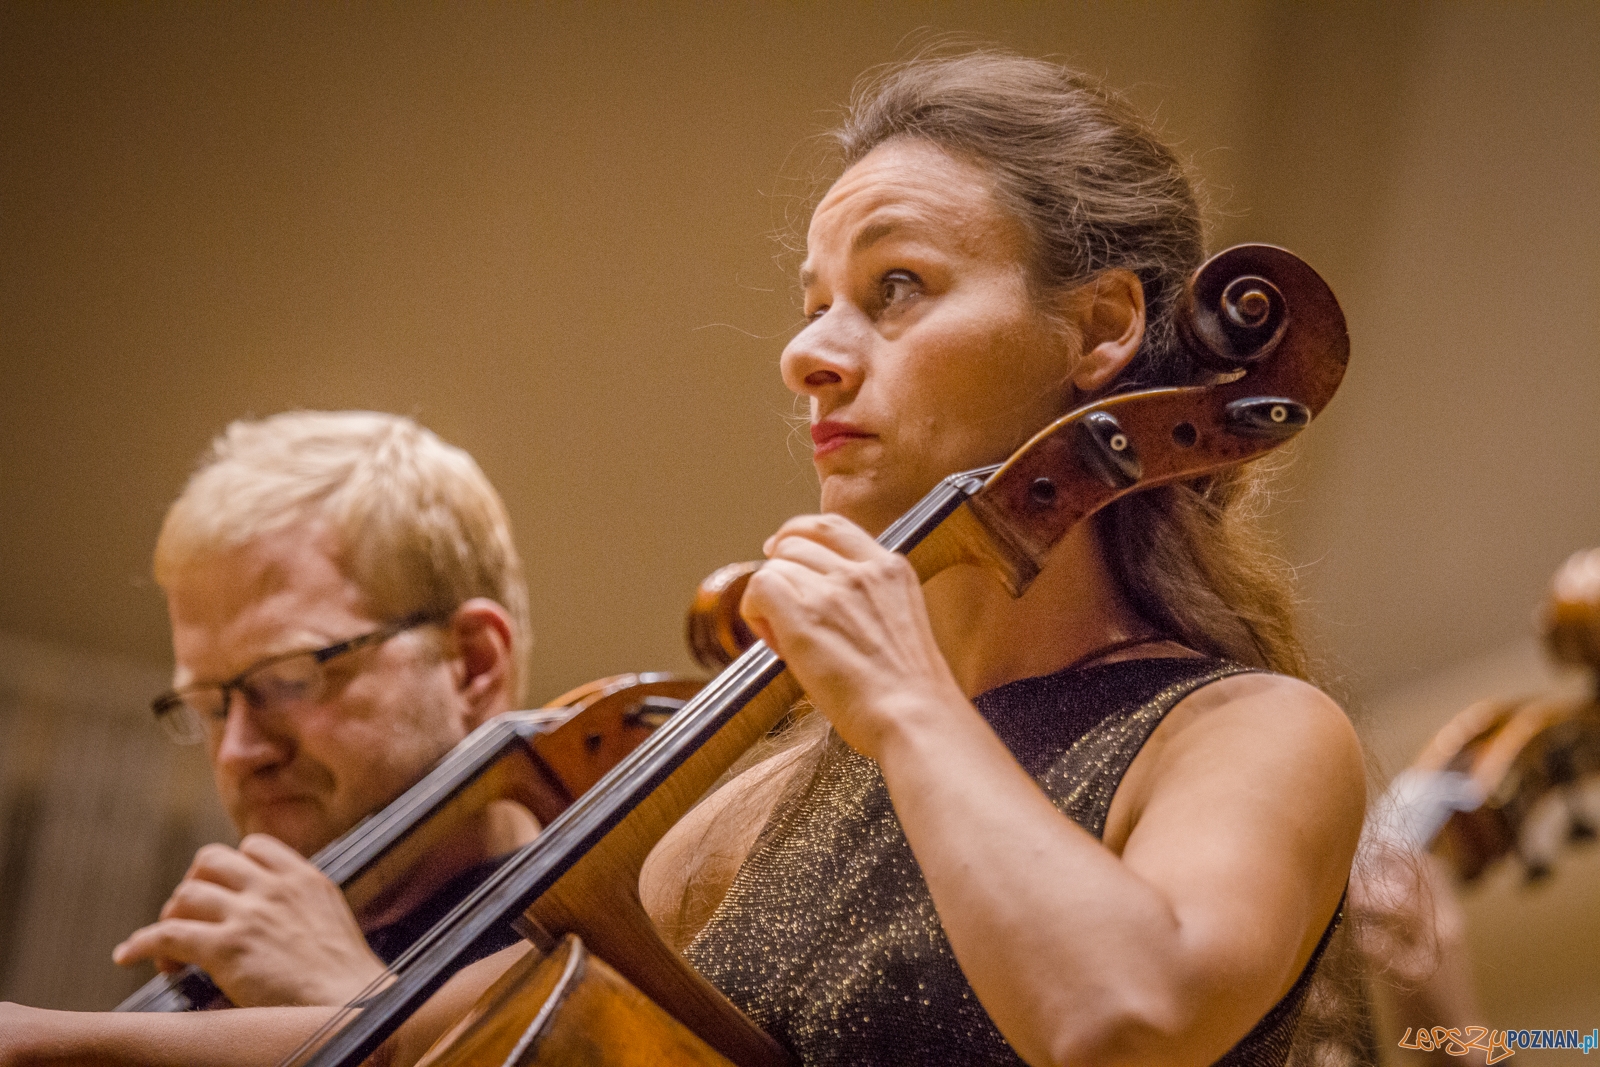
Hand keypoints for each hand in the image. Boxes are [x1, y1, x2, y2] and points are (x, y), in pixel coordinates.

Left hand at [113, 834, 386, 1007]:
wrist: (352, 1003)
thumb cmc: (346, 977)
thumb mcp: (331, 918)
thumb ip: (301, 903)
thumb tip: (274, 914)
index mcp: (304, 877)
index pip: (254, 847)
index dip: (231, 866)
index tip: (223, 891)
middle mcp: (273, 887)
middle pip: (211, 861)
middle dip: (195, 884)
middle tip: (190, 915)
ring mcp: (248, 915)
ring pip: (186, 895)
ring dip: (170, 917)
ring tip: (170, 949)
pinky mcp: (226, 948)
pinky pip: (167, 935)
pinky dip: (141, 944)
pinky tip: (129, 955)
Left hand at [740, 513, 967, 757]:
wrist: (916, 719)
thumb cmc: (910, 693)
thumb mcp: (901, 621)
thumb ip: (867, 599)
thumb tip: (819, 598)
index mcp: (890, 568)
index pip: (831, 527)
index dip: (798, 536)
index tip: (785, 556)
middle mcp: (862, 570)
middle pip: (796, 542)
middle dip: (782, 572)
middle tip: (782, 611)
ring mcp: (833, 591)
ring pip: (776, 566)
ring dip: (769, 597)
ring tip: (785, 638)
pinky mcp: (804, 617)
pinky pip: (760, 587)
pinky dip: (755, 610)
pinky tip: (772, 639)